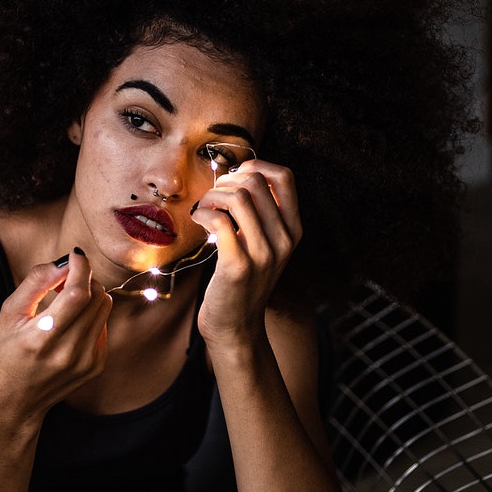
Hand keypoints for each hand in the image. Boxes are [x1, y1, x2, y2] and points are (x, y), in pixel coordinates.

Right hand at [0, 250, 111, 419]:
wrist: (13, 402)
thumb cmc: (4, 353)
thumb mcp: (9, 314)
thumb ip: (35, 282)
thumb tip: (64, 262)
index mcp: (43, 338)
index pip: (78, 293)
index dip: (81, 267)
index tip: (74, 255)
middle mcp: (70, 352)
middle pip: (97, 296)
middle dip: (85, 278)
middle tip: (63, 279)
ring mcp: (87, 361)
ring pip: (105, 307)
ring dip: (90, 294)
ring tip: (66, 299)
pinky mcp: (97, 366)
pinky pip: (104, 324)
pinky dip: (91, 314)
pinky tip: (70, 322)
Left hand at [190, 160, 301, 342]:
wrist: (235, 325)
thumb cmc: (242, 279)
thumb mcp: (263, 244)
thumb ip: (260, 213)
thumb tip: (239, 172)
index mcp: (293, 229)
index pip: (285, 176)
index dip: (256, 166)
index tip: (234, 178)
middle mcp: (284, 239)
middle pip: (256, 181)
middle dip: (226, 181)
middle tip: (212, 199)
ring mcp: (263, 254)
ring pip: (237, 197)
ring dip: (211, 196)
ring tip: (204, 211)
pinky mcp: (238, 266)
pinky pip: (219, 220)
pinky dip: (203, 213)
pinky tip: (199, 222)